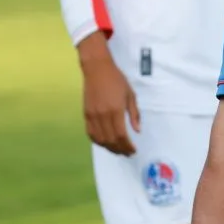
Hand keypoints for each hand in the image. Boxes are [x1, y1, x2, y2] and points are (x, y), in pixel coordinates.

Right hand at [78, 32, 140, 155]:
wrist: (97, 70)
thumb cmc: (117, 80)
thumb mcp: (130, 95)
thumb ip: (134, 113)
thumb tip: (137, 130)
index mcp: (115, 110)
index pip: (121, 135)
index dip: (127, 145)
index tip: (133, 150)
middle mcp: (102, 115)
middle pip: (110, 140)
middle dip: (120, 149)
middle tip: (127, 153)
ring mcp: (92, 116)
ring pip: (100, 139)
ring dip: (109, 148)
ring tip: (118, 150)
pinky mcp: (85, 115)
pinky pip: (91, 133)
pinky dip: (98, 141)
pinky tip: (105, 143)